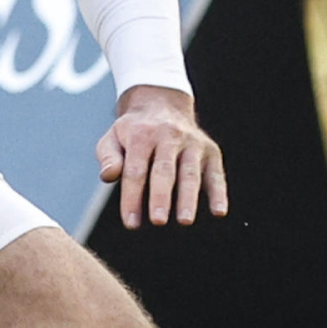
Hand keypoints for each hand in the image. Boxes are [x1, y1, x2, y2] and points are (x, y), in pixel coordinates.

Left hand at [95, 84, 228, 228]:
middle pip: (164, 171)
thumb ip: (108, 157)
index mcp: (141, 135)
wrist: (162, 104)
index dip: (132, 197)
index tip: (131, 222)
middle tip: (157, 221)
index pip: (135, 170)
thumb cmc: (134, 131)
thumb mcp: (113, 137)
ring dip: (188, 198)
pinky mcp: (210, 151)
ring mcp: (192, 143)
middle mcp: (169, 136)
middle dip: (161, 197)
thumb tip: (108, 176)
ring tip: (185, 221)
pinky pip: (215, 174)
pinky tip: (219, 212)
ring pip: (190, 173)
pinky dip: (219, 193)